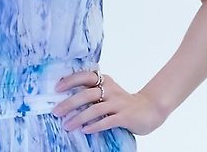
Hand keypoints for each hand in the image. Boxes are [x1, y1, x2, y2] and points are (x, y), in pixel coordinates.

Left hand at [52, 70, 166, 135]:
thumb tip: (66, 98)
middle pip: (87, 94)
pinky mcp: (125, 116)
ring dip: (79, 118)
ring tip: (67, 126)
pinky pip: (107, 121)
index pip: (85, 76)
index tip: (56, 88)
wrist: (149, 109)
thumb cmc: (123, 103)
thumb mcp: (108, 92)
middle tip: (56, 112)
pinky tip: (85, 130)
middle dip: (69, 103)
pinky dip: (95, 126)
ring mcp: (118, 103)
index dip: (70, 80)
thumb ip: (92, 92)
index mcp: (105, 81)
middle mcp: (111, 90)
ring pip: (95, 109)